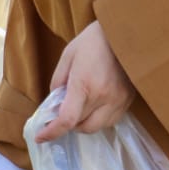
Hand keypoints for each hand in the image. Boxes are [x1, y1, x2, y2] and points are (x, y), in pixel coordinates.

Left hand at [33, 21, 134, 143]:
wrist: (125, 32)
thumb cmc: (93, 41)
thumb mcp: (68, 56)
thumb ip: (58, 82)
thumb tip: (54, 104)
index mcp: (84, 84)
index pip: (67, 119)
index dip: (52, 132)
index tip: (40, 137)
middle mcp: (103, 97)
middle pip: (81, 127)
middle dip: (68, 125)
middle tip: (61, 114)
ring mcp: (118, 100)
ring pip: (97, 128)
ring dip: (83, 124)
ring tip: (79, 109)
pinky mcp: (128, 101)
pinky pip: (110, 121)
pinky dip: (98, 119)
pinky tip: (94, 106)